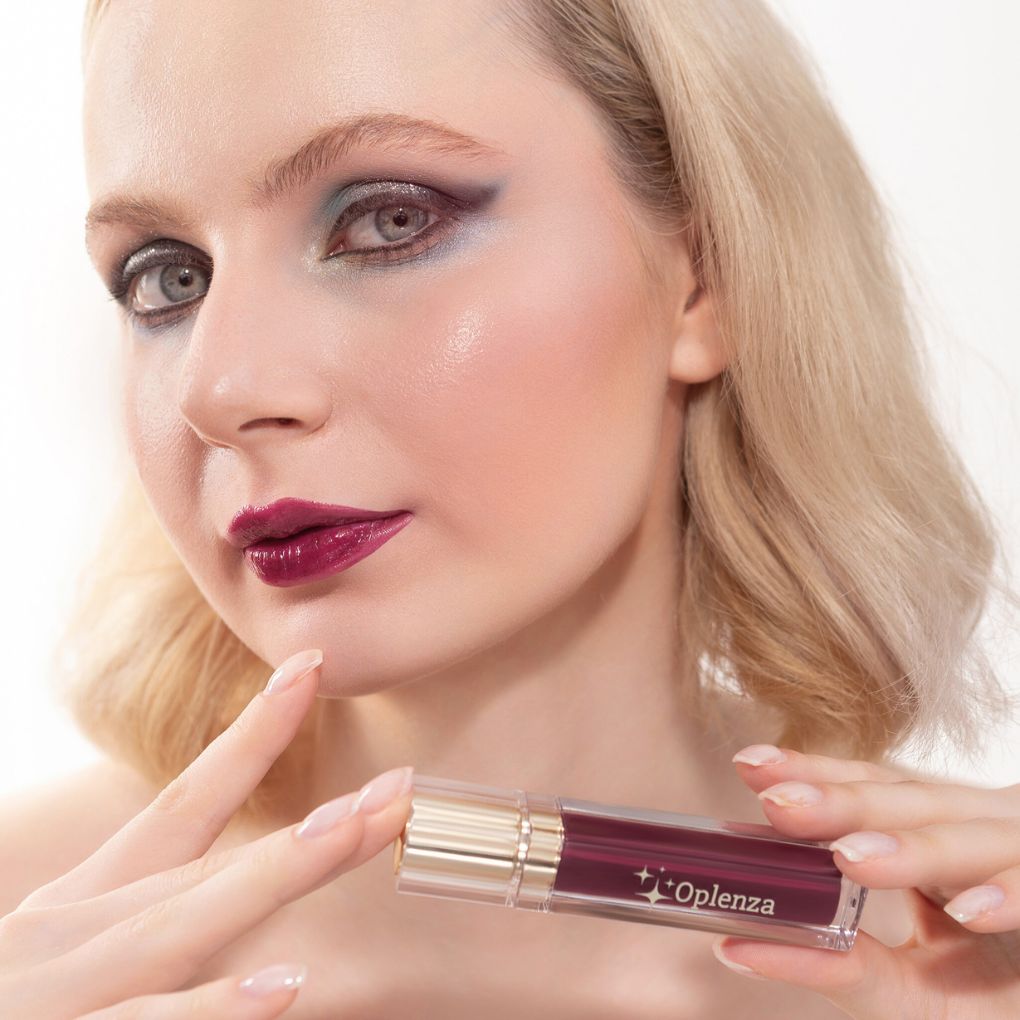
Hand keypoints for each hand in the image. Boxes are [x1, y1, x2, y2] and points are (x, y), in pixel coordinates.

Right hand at [0, 648, 413, 1019]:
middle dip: (312, 826)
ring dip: (278, 876)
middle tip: (405, 789)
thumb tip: (232, 909)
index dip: (253, 735)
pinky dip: (211, 1007)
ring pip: (186, 923)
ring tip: (359, 830)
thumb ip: (138, 914)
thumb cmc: (9, 998)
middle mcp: (81, 932)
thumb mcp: (58, 951)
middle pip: (210, 862)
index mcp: (88, 902)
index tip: (310, 671)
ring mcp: (70, 991)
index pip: (186, 802)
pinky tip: (286, 985)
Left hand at [711, 743, 1019, 1017]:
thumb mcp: (911, 986)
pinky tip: (968, 910)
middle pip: (910, 805)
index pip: (874, 792)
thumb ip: (847, 960)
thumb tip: (739, 947)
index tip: (750, 763)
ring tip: (850, 857)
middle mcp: (985, 833)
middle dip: (841, 802)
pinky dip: (1007, 898)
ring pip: (971, 841)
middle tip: (778, 803)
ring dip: (912, 849)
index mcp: (946, 834)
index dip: (815, 774)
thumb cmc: (989, 997)